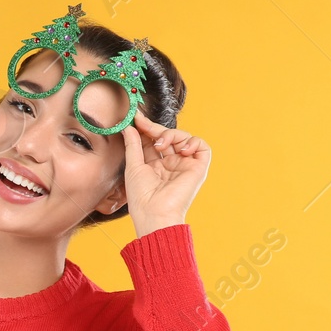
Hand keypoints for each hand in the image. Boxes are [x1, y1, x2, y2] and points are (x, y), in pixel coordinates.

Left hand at [119, 109, 210, 236]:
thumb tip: (128, 126)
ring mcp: (184, 165)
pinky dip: (192, 142)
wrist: (154, 213)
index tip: (135, 118)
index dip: (146, 128)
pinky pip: (202, 146)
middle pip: (167, 137)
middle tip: (143, 123)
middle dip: (155, 128)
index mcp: (155, 166)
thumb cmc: (141, 197)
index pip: (153, 141)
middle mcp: (170, 164)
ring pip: (183, 138)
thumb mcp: (133, 166)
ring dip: (171, 135)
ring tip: (161, 144)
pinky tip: (180, 148)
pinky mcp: (198, 168)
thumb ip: (133, 145)